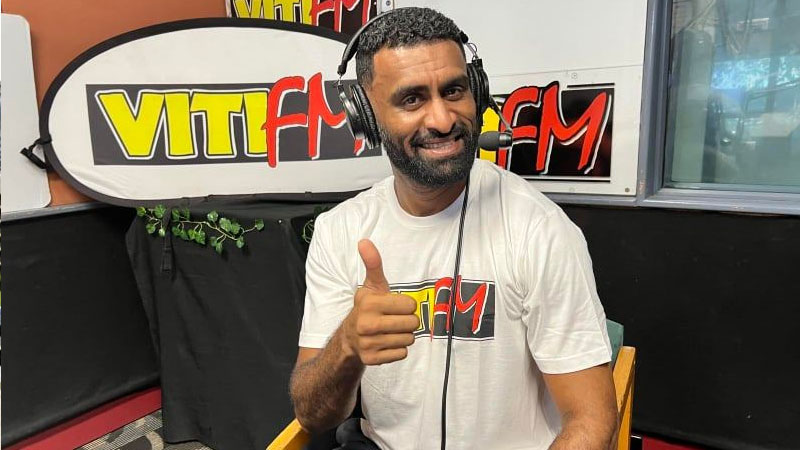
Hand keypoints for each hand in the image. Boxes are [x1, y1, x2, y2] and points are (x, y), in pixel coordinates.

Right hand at [342, 239, 418, 365]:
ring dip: (403, 336)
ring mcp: (369, 344)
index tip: (394, 306)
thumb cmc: (367, 308)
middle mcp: (367, 325)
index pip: (410, 305)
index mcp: (369, 304)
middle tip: (394, 320)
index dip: (406, 305)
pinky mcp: (372, 359)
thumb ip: (373, 264)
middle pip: (412, 323)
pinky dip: (397, 349)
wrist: (349, 338)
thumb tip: (364, 241)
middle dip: (407, 321)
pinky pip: (402, 354)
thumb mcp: (371, 286)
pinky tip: (386, 343)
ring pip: (408, 340)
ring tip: (390, 331)